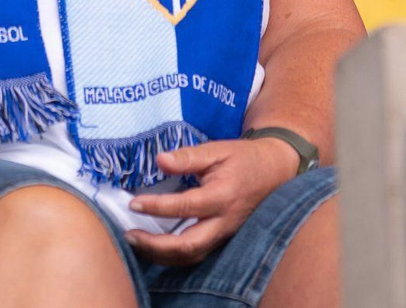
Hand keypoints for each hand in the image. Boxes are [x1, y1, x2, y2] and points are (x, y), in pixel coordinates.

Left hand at [123, 137, 300, 265]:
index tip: (133, 203)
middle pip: (188, 245)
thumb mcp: (216, 150)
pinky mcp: (223, 239)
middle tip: (129, 235)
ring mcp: (226, 234)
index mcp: (222, 197)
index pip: (184, 207)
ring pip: (192, 256)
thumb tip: (159, 160)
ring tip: (136, 243)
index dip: (156, 207)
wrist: (276, 171)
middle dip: (156, 245)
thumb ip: (187, 157)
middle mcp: (224, 222)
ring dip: (162, 254)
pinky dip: (173, 256)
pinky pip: (197, 254)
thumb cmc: (244, 158)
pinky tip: (154, 247)